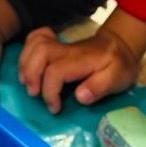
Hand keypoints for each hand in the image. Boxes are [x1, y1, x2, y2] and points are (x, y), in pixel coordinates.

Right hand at [18, 26, 139, 113]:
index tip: (55, 108)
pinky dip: (27, 50)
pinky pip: (35, 38)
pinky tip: (28, 65)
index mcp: (81, 59)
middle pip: (40, 52)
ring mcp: (60, 45)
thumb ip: (100, 86)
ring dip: (25, 64)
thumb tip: (80, 96)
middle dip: (31, 74)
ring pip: (34, 44)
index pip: (56, 71)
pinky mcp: (55, 44)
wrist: (120, 45)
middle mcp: (67, 49)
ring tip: (27, 83)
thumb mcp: (118, 78)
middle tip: (33, 94)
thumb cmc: (119, 65)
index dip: (50, 93)